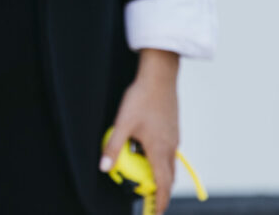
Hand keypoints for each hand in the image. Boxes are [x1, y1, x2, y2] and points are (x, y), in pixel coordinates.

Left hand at [101, 49, 179, 214]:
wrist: (159, 77)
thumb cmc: (142, 98)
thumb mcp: (122, 123)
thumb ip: (113, 147)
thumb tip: (104, 166)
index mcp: (158, 149)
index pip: (162, 184)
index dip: (159, 201)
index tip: (155, 212)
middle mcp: (170, 146)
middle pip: (168, 177)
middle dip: (160, 192)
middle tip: (149, 200)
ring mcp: (174, 137)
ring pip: (170, 164)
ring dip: (161, 176)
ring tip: (147, 178)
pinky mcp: (173, 129)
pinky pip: (169, 152)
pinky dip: (161, 160)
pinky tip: (147, 151)